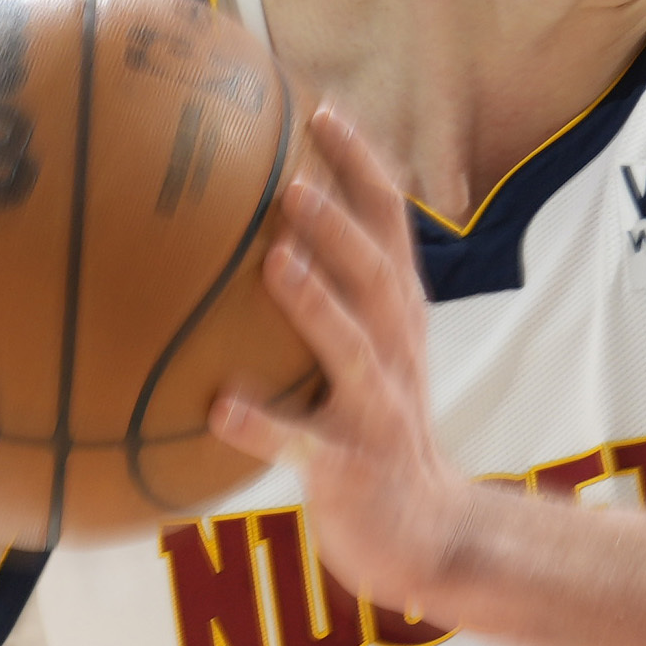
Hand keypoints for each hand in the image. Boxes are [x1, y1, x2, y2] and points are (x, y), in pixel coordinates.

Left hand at [215, 106, 473, 620]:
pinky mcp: (352, 467)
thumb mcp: (364, 358)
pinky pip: (303, 444)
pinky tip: (218, 406)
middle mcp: (395, 354)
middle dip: (340, 223)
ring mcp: (378, 411)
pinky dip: (263, 425)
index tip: (321, 109)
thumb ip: (327, 299)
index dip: (362, 168)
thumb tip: (242, 236)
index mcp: (397, 320)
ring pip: (352, 348)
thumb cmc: (373, 437)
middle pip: (377, 276)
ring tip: (273, 260)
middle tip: (291, 177)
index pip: (390, 229)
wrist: (427, 536)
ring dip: (315, 302)